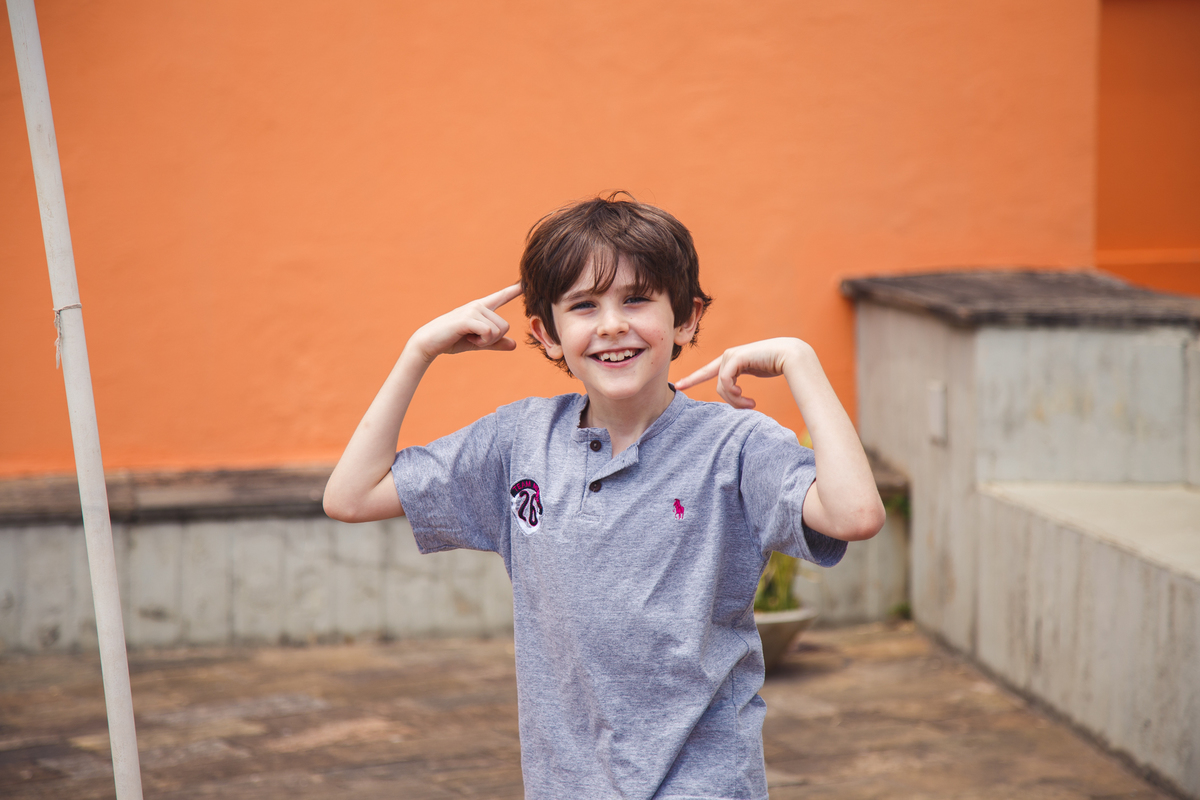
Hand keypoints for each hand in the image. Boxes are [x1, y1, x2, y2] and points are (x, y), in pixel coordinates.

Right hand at [409, 283, 522, 361]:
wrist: (428, 343)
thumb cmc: (451, 340)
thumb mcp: (477, 342)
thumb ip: (495, 343)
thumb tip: (514, 345)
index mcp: (481, 308)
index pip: (501, 296)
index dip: (514, 289)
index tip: (526, 281)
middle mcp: (478, 305)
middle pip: (505, 326)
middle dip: (493, 339)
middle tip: (474, 338)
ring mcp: (473, 310)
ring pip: (498, 331)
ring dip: (485, 341)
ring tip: (468, 337)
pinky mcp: (467, 318)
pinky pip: (489, 333)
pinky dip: (481, 341)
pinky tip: (467, 338)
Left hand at [675, 337, 808, 408]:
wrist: (791, 355)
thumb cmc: (775, 364)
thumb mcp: (755, 372)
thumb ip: (741, 378)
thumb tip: (733, 392)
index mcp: (731, 360)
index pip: (708, 371)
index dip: (693, 378)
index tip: (678, 386)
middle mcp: (728, 356)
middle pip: (718, 385)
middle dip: (731, 400)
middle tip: (749, 407)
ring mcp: (731, 355)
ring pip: (722, 386)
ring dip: (735, 400)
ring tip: (751, 404)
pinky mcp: (736, 357)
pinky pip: (726, 381)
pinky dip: (735, 394)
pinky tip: (748, 398)